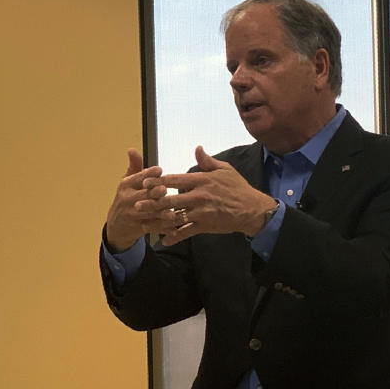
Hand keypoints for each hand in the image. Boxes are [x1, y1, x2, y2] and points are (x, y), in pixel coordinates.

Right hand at [104, 148, 173, 251]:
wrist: (117, 225)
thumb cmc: (128, 197)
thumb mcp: (128, 181)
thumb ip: (135, 166)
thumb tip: (132, 149)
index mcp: (126, 185)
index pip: (137, 178)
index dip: (148, 174)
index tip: (159, 170)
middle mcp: (127, 199)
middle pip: (143, 195)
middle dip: (153, 193)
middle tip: (164, 190)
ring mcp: (133, 214)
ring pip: (148, 213)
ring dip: (160, 213)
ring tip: (172, 212)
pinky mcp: (139, 227)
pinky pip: (152, 228)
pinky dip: (163, 228)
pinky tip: (174, 229)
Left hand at [137, 145, 276, 245]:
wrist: (252, 209)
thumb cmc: (238, 188)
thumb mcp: (225, 170)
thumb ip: (207, 161)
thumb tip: (197, 148)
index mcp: (202, 180)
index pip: (174, 179)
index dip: (157, 181)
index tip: (144, 182)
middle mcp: (199, 196)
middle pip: (170, 199)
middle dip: (152, 203)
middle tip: (137, 205)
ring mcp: (202, 212)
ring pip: (175, 217)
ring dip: (158, 221)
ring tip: (144, 224)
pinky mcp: (206, 225)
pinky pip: (187, 232)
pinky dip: (175, 236)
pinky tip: (164, 240)